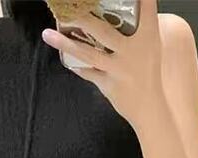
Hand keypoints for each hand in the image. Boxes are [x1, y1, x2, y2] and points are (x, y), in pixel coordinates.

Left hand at [41, 0, 164, 131]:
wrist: (150, 108)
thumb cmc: (148, 72)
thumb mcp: (150, 45)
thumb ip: (138, 25)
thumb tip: (118, 7)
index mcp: (148, 35)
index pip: (145, 7)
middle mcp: (133, 50)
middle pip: (104, 30)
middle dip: (83, 19)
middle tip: (67, 8)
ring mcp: (119, 69)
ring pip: (89, 53)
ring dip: (66, 44)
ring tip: (48, 34)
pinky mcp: (109, 85)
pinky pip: (88, 73)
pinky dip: (76, 66)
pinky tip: (64, 58)